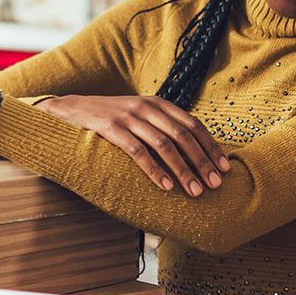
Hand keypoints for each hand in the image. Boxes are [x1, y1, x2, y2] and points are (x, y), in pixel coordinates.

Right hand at [36, 95, 229, 196]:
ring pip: (164, 145)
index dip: (211, 147)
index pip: (193, 125)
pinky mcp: (111, 129)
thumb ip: (162, 128)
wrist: (70, 110)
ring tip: (195, 191)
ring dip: (183, 170)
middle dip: (202, 162)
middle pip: (183, 136)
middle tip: (215, 184)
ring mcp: (128, 117)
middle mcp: (147, 107)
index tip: (225, 168)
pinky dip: (154, 170)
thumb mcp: (140, 116)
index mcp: (158, 104)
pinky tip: (166, 186)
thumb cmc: (111, 119)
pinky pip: (138, 152)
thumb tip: (193, 154)